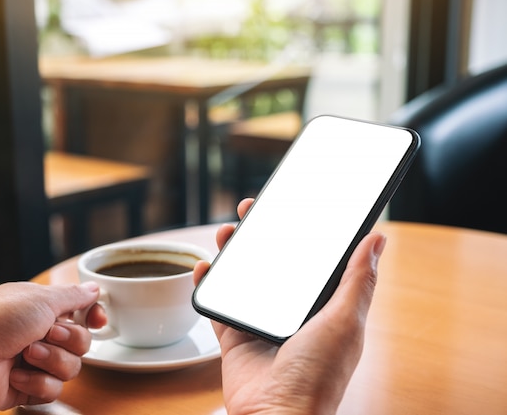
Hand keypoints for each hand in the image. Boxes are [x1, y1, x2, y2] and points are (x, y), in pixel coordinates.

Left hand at [0, 281, 106, 414]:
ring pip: (71, 368)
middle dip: (68, 339)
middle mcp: (42, 334)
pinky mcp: (28, 388)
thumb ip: (73, 296)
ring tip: (25, 354)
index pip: (82, 313)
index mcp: (44, 309)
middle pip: (83, 342)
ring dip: (50, 360)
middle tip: (46, 333)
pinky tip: (15, 374)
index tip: (97, 320)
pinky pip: (53, 390)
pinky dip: (36, 382)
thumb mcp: (40, 299)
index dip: (94, 317)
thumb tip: (93, 289)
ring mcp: (35, 363)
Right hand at [193, 198, 385, 414]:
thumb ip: (358, 279)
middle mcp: (290, 313)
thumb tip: (377, 238)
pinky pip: (217, 306)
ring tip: (226, 231)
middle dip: (260, 236)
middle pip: (272, 264)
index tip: (289, 207)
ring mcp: (261, 325)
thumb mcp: (345, 320)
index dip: (299, 232)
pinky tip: (204, 267)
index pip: (310, 260)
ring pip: (243, 279)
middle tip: (251, 211)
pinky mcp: (235, 338)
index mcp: (321, 307)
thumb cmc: (318, 375)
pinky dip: (208, 285)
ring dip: (233, 253)